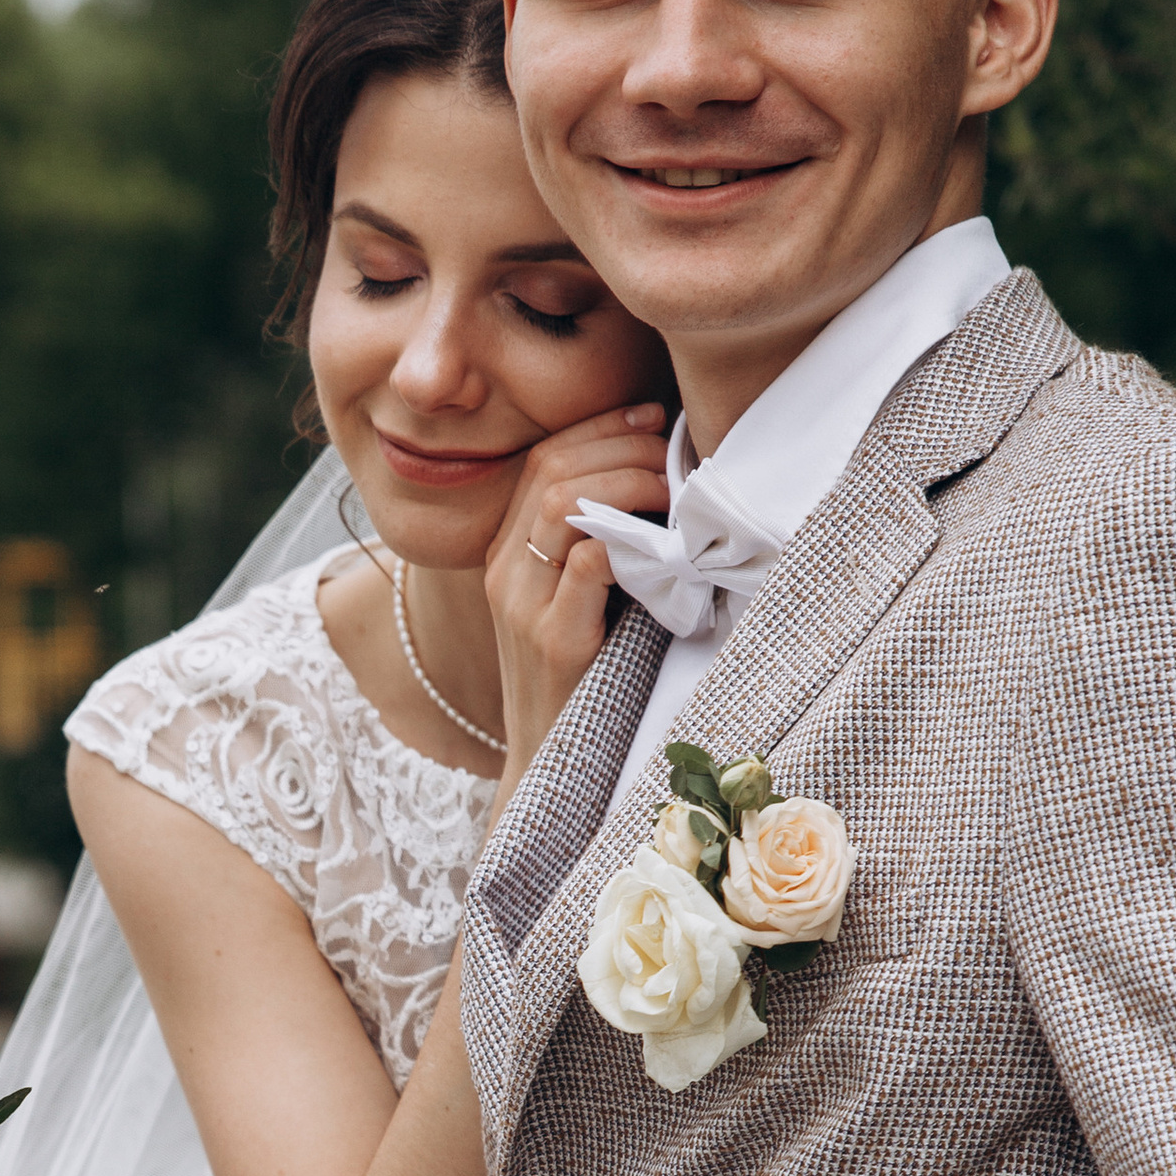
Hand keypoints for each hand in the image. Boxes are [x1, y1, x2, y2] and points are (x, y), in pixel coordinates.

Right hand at [484, 404, 665, 796]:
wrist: (551, 761)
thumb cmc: (583, 675)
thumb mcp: (581, 598)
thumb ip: (597, 546)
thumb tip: (660, 482)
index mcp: (505, 551)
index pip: (541, 459)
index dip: (597, 427)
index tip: (648, 414)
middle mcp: (503, 570)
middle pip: (550, 471)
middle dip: (618, 444)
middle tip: (670, 445)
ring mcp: (521, 605)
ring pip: (560, 507)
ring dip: (625, 483)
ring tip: (671, 488)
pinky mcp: (551, 641)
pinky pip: (583, 566)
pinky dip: (624, 541)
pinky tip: (659, 540)